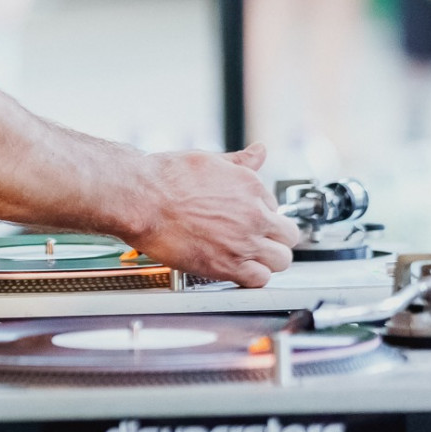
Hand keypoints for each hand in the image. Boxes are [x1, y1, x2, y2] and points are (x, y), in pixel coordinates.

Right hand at [128, 143, 301, 287]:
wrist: (142, 198)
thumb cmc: (166, 178)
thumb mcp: (209, 161)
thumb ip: (240, 162)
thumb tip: (259, 152)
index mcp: (251, 185)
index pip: (274, 206)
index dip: (261, 214)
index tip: (247, 219)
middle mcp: (254, 213)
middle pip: (288, 235)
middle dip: (275, 238)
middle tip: (257, 240)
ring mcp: (244, 241)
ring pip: (281, 260)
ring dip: (268, 259)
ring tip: (250, 257)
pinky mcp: (228, 265)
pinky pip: (260, 279)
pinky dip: (253, 278)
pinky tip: (240, 271)